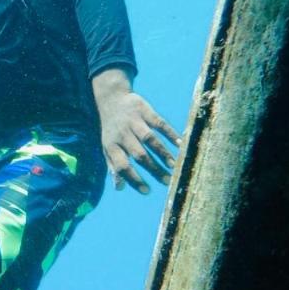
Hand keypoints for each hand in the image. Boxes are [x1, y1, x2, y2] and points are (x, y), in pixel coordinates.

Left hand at [93, 69, 181, 194]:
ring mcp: (134, 122)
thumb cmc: (111, 130)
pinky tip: (181, 144)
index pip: (122, 165)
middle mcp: (123, 134)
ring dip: (163, 153)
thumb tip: (119, 188)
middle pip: (139, 155)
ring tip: (174, 166)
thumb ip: (113, 166)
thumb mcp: (107, 147)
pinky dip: (170, 133)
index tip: (147, 191)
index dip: (133, 179)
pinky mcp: (145, 110)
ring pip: (150, 139)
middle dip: (154, 169)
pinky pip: (159, 123)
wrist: (111, 98)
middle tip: (167, 182)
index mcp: (112, 146)